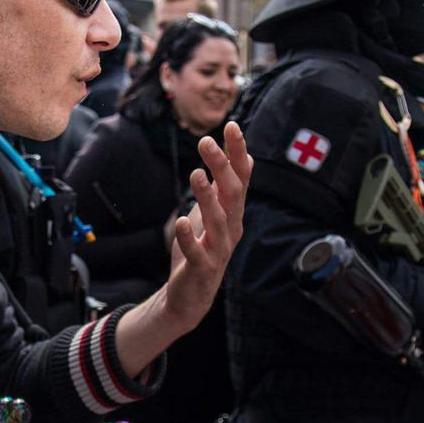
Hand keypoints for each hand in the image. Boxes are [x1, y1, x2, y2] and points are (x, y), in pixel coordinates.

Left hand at [113, 121, 251, 375]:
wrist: (190, 297)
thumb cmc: (201, 250)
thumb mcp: (214, 214)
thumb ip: (225, 188)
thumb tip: (241, 156)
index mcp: (233, 213)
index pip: (241, 178)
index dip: (238, 153)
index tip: (232, 126)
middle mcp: (231, 228)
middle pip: (233, 194)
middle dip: (222, 167)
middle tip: (206, 141)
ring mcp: (218, 250)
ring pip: (218, 220)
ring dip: (207, 196)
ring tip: (195, 174)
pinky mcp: (202, 268)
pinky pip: (198, 251)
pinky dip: (191, 237)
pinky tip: (182, 221)